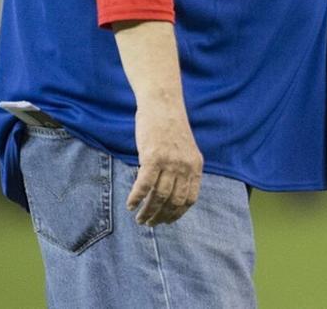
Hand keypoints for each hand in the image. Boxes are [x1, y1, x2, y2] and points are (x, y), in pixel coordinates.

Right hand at [127, 102, 203, 225]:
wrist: (163, 104)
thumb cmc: (171, 126)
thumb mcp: (185, 149)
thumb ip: (183, 168)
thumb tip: (173, 191)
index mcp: (196, 165)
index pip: (190, 199)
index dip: (177, 214)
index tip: (166, 221)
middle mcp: (185, 166)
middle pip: (174, 202)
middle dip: (161, 217)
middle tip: (149, 223)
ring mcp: (170, 162)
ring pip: (158, 197)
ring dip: (147, 212)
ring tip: (139, 219)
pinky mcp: (153, 157)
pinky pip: (144, 185)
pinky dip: (136, 198)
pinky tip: (130, 204)